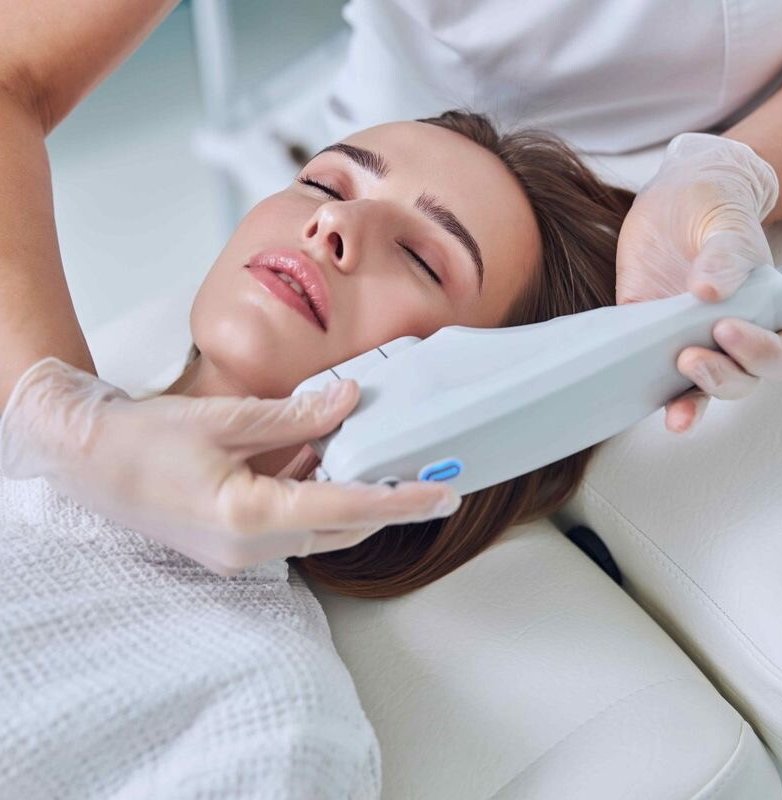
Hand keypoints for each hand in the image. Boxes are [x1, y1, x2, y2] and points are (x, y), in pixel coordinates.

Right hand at [0, 357, 460, 576]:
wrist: (85, 461)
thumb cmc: (143, 439)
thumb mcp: (225, 418)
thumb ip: (295, 415)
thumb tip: (348, 401)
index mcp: (248, 517)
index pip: (344, 509)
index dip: (398, 501)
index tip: (442, 495)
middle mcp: (249, 548)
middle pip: (338, 526)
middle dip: (384, 502)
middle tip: (428, 477)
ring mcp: (240, 554)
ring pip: (317, 528)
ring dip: (349, 497)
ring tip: (383, 462)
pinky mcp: (233, 545)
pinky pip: (290, 524)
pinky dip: (314, 495)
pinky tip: (324, 461)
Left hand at [615, 132, 781, 432]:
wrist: (674, 201)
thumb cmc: (713, 210)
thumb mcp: (724, 223)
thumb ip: (725, 254)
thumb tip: (710, 290)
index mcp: (765, 314)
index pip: (777, 353)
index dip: (758, 352)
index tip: (726, 328)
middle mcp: (729, 337)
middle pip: (740, 380)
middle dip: (720, 378)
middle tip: (690, 358)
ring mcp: (688, 342)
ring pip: (698, 390)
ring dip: (689, 403)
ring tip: (675, 411)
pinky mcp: (648, 341)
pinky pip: (651, 376)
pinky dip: (648, 392)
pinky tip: (636, 401)